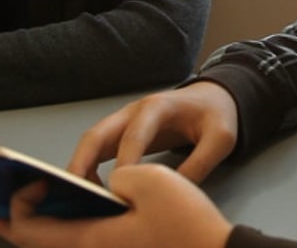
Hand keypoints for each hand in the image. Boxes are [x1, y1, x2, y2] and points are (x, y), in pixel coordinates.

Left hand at [0, 164, 231, 247]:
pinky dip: (66, 228)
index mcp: (90, 239)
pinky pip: (81, 242)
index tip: (28, 180)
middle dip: (15, 224)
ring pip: (61, 244)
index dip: (18, 205)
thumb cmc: (185, 221)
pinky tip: (74, 211)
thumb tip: (111, 183)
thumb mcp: (150, 179)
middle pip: (40, 244)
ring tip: (30, 205)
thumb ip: (119, 176)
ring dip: (40, 227)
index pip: (32, 231)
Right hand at [68, 81, 238, 183]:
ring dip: (80, 166)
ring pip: (92, 141)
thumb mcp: (221, 139)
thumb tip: (171, 192)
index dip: (125, 162)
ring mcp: (125, 120)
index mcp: (158, 107)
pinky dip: (88, 167)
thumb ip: (200, 163)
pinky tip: (93, 189)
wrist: (213, 99)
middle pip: (97, 133)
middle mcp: (135, 111)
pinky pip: (98, 148)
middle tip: (75, 192)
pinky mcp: (123, 132)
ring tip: (78, 196)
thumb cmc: (216, 115)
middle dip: (82, 162)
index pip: (134, 135)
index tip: (120, 188)